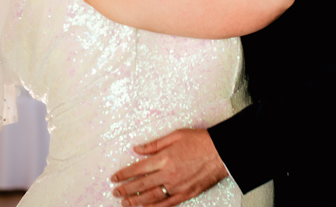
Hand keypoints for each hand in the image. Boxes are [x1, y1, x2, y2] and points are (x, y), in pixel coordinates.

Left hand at [110, 129, 227, 205]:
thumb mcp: (175, 135)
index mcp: (164, 158)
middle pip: (142, 185)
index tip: (114, 178)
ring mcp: (177, 186)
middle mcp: (168, 174)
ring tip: (125, 203)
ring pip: (152, 197)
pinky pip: (168, 204)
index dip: (124, 174)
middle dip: (126, 190)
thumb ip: (154, 144)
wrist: (221, 152)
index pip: (138, 169)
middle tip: (115, 193)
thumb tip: (137, 149)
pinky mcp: (186, 194)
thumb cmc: (200, 141)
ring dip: (137, 201)